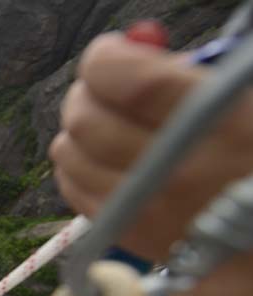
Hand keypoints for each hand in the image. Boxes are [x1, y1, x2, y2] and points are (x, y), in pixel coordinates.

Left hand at [50, 32, 252, 260]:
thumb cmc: (250, 149)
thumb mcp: (242, 99)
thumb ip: (186, 73)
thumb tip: (129, 51)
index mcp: (221, 124)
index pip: (132, 83)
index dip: (105, 60)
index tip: (109, 52)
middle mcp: (178, 171)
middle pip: (88, 121)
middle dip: (85, 93)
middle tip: (100, 88)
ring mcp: (148, 209)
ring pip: (70, 154)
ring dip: (76, 130)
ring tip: (101, 123)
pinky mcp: (129, 235)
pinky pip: (72, 189)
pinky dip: (76, 165)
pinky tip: (98, 157)